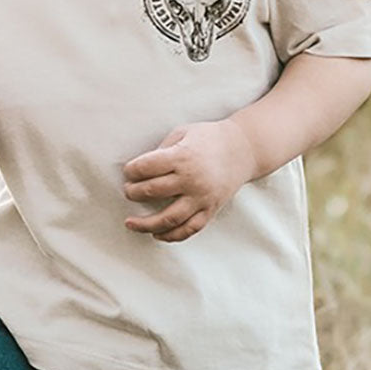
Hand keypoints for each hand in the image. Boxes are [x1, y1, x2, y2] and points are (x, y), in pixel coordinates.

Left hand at [122, 120, 256, 241]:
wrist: (243, 149)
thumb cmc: (208, 138)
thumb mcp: (182, 134)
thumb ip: (162, 150)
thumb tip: (141, 170)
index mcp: (181, 157)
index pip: (146, 167)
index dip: (131, 170)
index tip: (128, 172)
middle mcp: (191, 179)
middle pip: (152, 191)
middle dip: (133, 193)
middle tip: (128, 191)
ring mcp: (202, 197)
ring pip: (169, 218)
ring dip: (146, 223)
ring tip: (130, 223)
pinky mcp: (210, 210)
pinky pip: (189, 228)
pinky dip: (172, 235)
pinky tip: (157, 234)